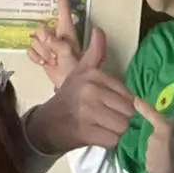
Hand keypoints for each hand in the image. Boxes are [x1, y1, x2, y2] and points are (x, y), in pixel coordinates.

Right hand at [26, 33, 136, 154]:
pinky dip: (109, 142)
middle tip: (106, 120)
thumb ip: (94, 54)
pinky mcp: (86, 132)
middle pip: (128, 111)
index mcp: (94, 75)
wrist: (45, 125)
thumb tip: (99, 30)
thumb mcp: (80, 72)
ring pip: (122, 126)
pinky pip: (113, 140)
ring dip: (116, 132)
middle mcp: (91, 90)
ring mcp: (88, 111)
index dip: (123, 105)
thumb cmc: (67, 98)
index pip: (128, 95)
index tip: (110, 107)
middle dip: (121, 119)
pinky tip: (98, 137)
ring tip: (102, 128)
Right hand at [27, 0, 82, 89]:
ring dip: (42, 52)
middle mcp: (57, 34)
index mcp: (66, 30)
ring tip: (53, 61)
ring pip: (35, 41)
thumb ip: (57, 43)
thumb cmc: (75, 71)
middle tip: (54, 55)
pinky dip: (36, 58)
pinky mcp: (41, 55)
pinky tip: (46, 63)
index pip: (63, 7)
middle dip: (45, 43)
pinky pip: (30, 50)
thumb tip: (43, 33)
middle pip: (40, 29)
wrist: (69, 89)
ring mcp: (48, 45)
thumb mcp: (68, 54)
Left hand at [136, 98, 171, 172]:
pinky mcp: (148, 166)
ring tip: (170, 162)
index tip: (136, 100)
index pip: (151, 114)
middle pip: (155, 139)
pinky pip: (152, 165)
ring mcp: (149, 152)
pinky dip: (157, 166)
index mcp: (163, 127)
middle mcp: (153, 137)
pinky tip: (166, 170)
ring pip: (152, 152)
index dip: (143, 107)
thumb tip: (173, 126)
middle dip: (161, 144)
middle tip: (172, 151)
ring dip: (159, 155)